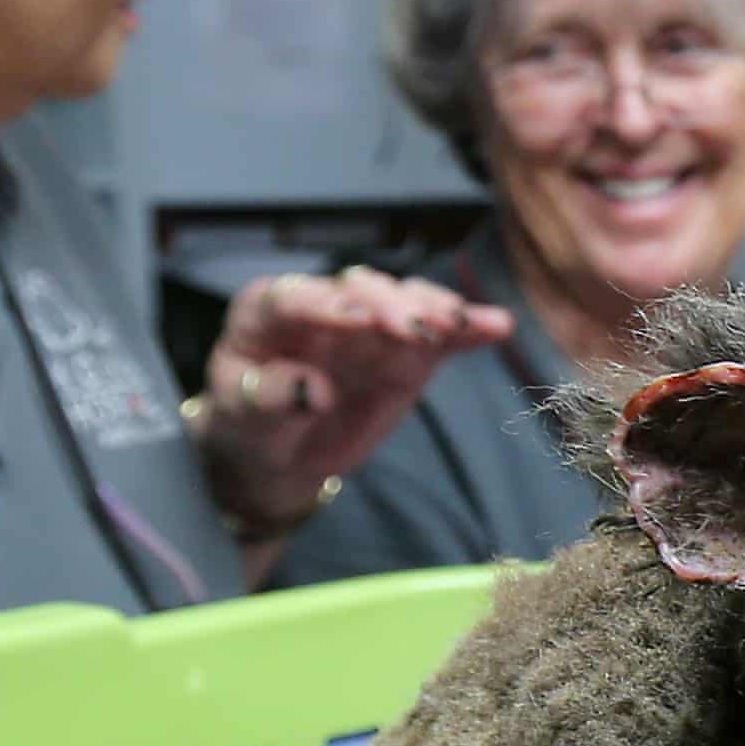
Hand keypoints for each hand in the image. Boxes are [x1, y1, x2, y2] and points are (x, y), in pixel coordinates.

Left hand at [197, 267, 515, 539]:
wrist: (286, 454)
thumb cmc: (256, 428)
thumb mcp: (248, 421)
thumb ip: (270, 400)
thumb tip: (310, 390)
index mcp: (268, 314)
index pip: (292, 298)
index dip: (322, 303)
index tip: (353, 318)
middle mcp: (323, 306)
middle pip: (357, 291)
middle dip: (387, 304)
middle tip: (413, 328)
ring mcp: (371, 325)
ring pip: (403, 301)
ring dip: (431, 308)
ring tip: (455, 323)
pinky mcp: (408, 350)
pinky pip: (441, 333)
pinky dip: (468, 327)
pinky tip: (497, 326)